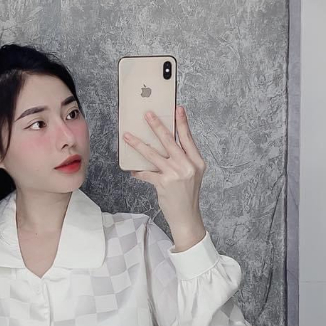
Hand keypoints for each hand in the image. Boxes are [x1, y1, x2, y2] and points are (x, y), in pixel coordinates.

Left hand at [124, 104, 206, 239]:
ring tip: (128, 136)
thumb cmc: (187, 194)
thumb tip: (163, 145)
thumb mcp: (191, 174)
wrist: (186, 217)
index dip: (182, 123)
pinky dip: (139, 172)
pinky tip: (133, 170)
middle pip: (169, 141)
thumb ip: (182, 159)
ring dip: (138, 144)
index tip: (177, 108)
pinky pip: (147, 173)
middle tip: (147, 115)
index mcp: (197, 162)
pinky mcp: (164, 184)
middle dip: (157, 126)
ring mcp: (175, 174)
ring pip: (153, 154)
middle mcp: (187, 166)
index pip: (188, 138)